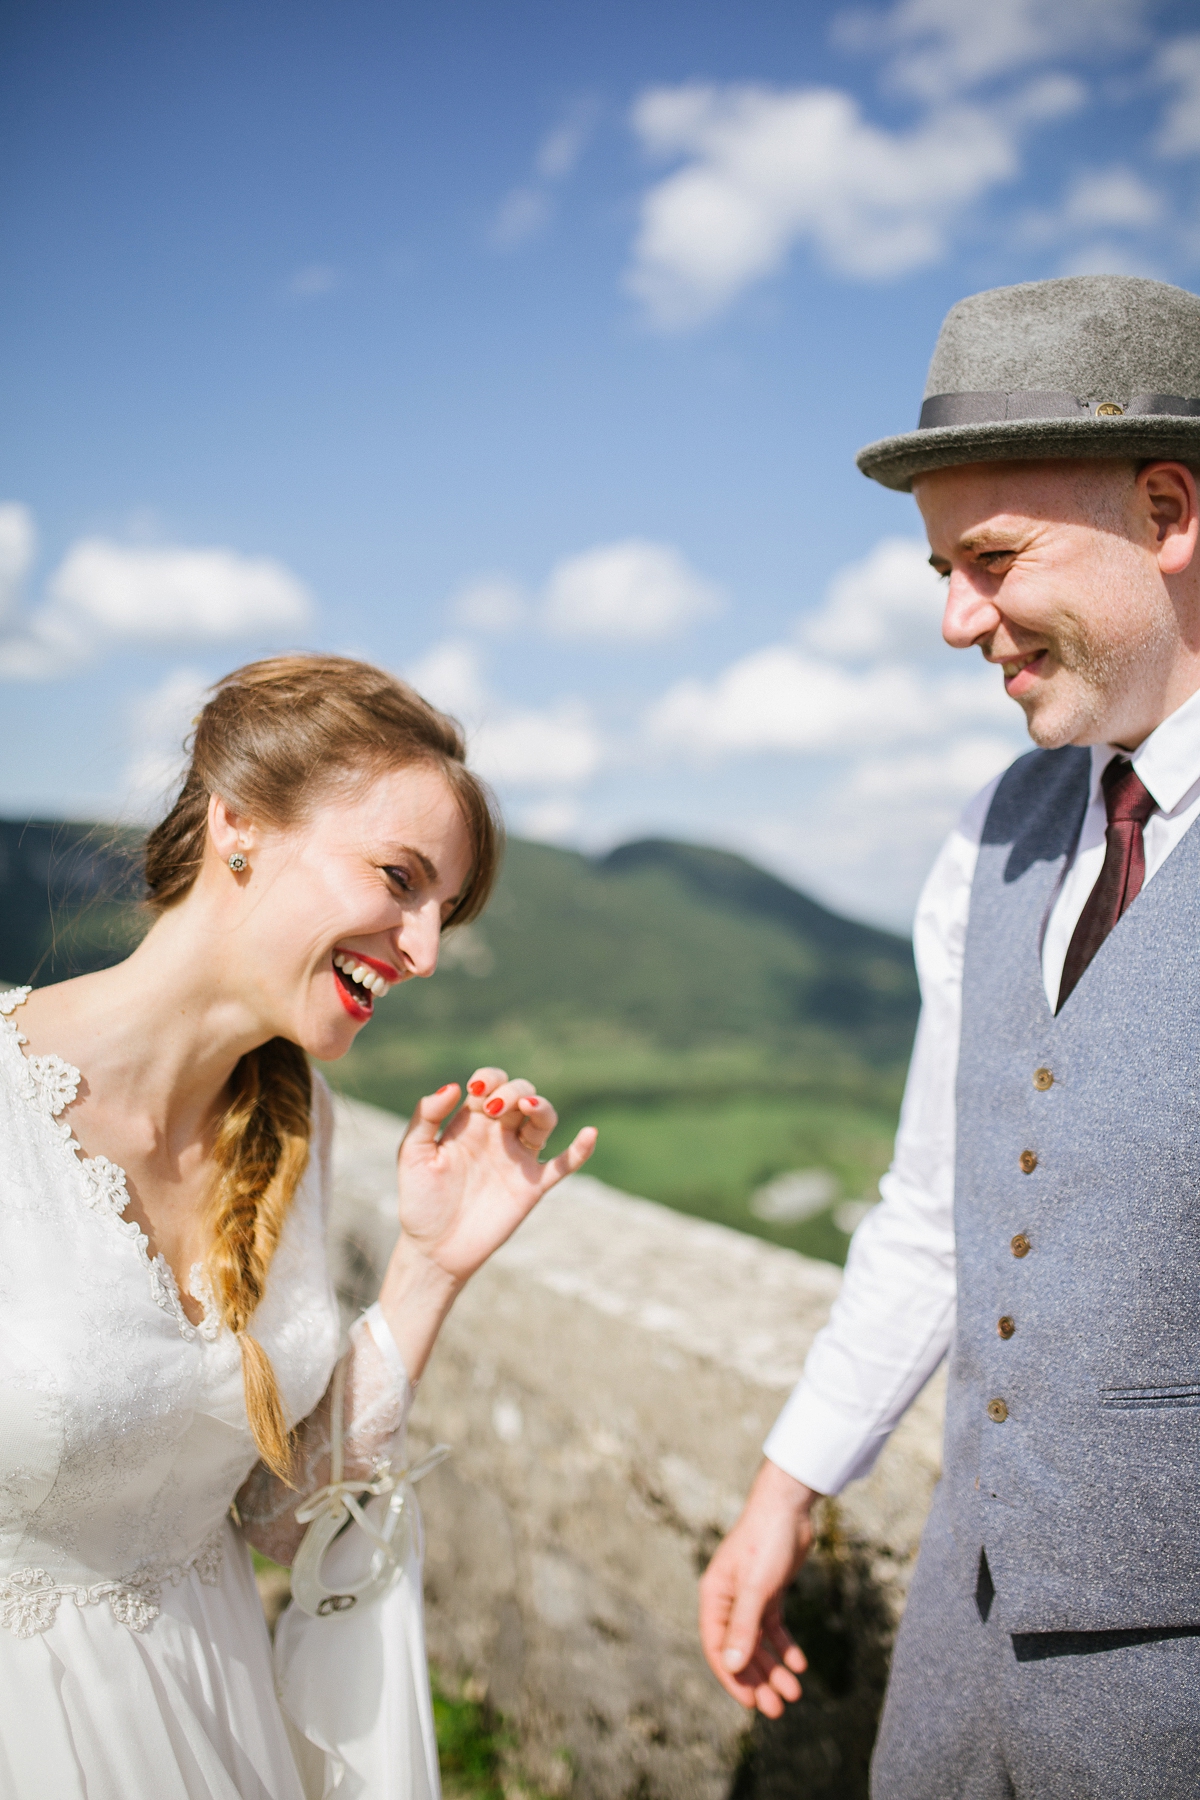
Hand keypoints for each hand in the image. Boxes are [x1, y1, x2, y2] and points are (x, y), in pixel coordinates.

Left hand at [377, 1068, 595, 1378]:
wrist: (434, 1249)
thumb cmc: (419, 1200)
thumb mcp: (411, 1154)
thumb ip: (425, 1117)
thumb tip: (453, 1086)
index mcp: (470, 1121)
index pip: (490, 1083)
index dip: (489, 1078)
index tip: (475, 1092)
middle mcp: (498, 1134)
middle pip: (522, 1094)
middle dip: (514, 1091)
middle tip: (493, 1110)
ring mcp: (518, 1158)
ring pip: (544, 1120)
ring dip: (542, 1107)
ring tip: (527, 1107)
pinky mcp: (532, 1185)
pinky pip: (564, 1164)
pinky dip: (580, 1149)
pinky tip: (589, 1134)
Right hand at [699, 1459, 816, 1717]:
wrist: (789, 1506)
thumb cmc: (766, 1540)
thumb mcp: (757, 1588)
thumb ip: (744, 1626)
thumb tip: (732, 1665)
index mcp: (714, 1597)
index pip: (717, 1647)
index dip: (733, 1678)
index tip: (751, 1703)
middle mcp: (728, 1599)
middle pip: (740, 1649)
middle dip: (757, 1680)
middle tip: (777, 1709)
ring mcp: (749, 1596)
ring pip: (759, 1642)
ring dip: (774, 1668)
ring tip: (794, 1693)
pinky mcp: (770, 1591)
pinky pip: (774, 1627)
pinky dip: (785, 1647)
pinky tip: (799, 1664)